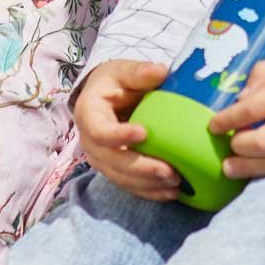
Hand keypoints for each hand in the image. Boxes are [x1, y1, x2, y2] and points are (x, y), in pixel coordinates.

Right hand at [73, 60, 181, 201]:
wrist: (108, 98)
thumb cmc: (116, 82)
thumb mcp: (123, 71)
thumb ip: (139, 72)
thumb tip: (160, 71)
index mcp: (88, 114)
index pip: (99, 130)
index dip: (118, 135)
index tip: (144, 133)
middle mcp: (90, 142)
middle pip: (111, 161)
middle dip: (140, 169)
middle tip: (169, 171)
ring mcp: (101, 159)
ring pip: (120, 178)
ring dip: (147, 184)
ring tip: (176, 183)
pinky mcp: (114, 170)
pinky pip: (129, 186)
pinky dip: (150, 192)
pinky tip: (171, 192)